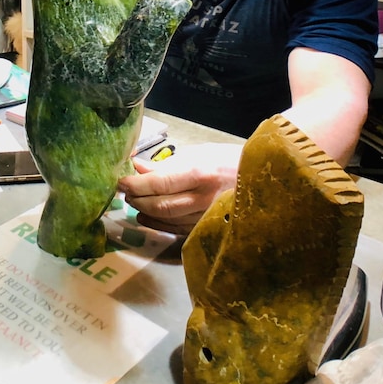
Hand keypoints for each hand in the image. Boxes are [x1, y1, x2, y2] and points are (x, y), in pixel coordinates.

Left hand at [117, 143, 241, 234]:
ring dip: (145, 211)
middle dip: (137, 198)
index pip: (160, 183)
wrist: (262, 179)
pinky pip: (177, 230)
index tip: (120, 180)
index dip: (135, 183)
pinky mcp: (208, 229)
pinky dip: (157, 224)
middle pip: (160, 205)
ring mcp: (207, 217)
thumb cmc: (227, 160)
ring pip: (167, 220)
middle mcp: (203, 199)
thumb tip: (136, 167)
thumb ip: (167, 164)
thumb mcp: (199, 154)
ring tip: (134, 201)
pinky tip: (146, 215)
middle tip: (125, 191)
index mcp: (200, 174)